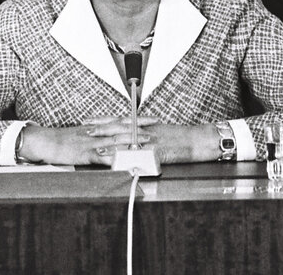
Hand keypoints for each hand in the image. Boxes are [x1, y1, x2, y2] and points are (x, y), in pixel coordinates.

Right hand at [19, 116, 158, 165]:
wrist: (44, 141)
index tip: (153, 119)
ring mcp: (91, 143)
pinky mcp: (84, 155)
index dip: (138, 119)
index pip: (122, 120)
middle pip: (122, 128)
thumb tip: (112, 135)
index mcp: (97, 127)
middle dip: (140, 130)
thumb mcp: (83, 133)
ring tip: (145, 145)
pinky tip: (123, 161)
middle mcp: (97, 132)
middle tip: (156, 131)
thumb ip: (98, 134)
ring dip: (132, 142)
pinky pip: (101, 157)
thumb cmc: (63, 139)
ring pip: (115, 140)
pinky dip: (113, 159)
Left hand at [89, 123, 220, 163]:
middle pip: (119, 128)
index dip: (102, 120)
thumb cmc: (180, 137)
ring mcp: (150, 140)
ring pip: (127, 140)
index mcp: (143, 125)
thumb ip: (143, 134)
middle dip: (101, 129)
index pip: (119, 120)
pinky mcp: (157, 151)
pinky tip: (120, 162)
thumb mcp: (159, 132)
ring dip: (111, 143)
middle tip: (85, 130)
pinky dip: (129, 158)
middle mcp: (144, 130)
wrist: (197, 139)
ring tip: (96, 146)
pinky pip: (140, 155)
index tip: (89, 121)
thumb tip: (129, 138)